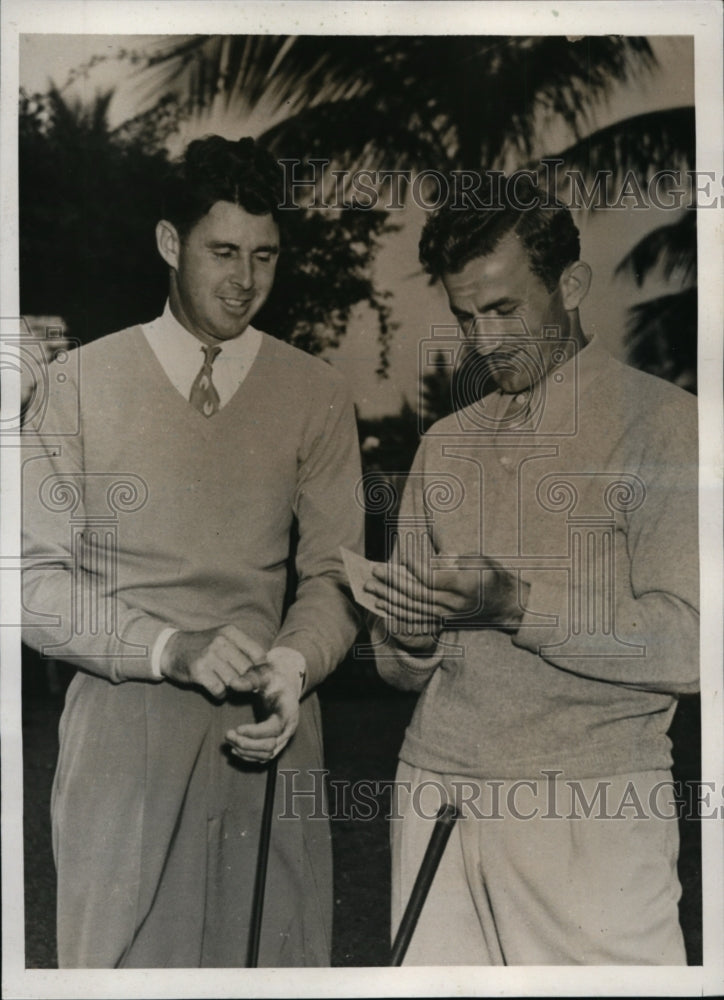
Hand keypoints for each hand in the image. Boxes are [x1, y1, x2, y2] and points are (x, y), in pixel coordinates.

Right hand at [161, 624, 266, 698]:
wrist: (171, 649)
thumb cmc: (203, 647)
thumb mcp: (223, 640)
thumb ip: (243, 653)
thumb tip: (263, 674)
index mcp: (230, 632)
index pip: (258, 653)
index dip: (261, 669)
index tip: (258, 677)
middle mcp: (221, 642)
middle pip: (247, 669)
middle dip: (248, 681)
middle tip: (242, 684)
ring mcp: (209, 656)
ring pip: (235, 681)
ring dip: (233, 688)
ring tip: (225, 683)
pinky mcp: (198, 671)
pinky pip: (220, 690)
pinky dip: (220, 694)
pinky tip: (215, 688)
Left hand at [225, 647, 305, 762]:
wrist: (284, 687)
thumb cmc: (273, 679)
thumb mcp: (263, 674)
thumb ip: (249, 679)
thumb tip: (232, 684)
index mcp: (288, 710)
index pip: (274, 728)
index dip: (255, 732)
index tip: (237, 728)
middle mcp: (289, 727)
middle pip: (270, 745)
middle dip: (247, 743)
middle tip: (228, 734)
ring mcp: (284, 737)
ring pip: (267, 755)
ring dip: (246, 751)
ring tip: (229, 741)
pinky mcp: (276, 743)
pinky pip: (265, 757)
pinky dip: (249, 756)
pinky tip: (235, 749)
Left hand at [364, 546, 527, 638]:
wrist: (506, 605)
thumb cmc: (493, 576)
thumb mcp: (480, 560)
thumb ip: (455, 560)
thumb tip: (431, 559)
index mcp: (466, 586)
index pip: (434, 579)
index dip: (416, 569)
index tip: (403, 557)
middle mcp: (455, 604)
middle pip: (418, 594)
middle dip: (394, 582)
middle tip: (375, 571)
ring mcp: (447, 615)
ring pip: (413, 608)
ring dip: (389, 597)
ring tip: (371, 587)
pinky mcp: (442, 621)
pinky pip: (416, 618)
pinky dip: (397, 611)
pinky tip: (381, 604)